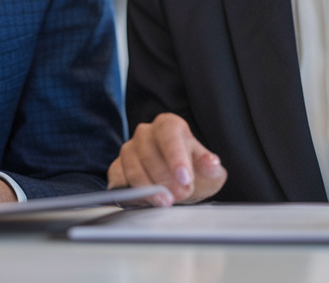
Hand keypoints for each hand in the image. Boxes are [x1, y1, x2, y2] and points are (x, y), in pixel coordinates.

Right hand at [107, 112, 226, 205]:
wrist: (179, 185)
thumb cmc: (194, 173)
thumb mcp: (210, 171)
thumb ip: (210, 166)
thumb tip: (211, 162)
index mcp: (168, 125)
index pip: (169, 135)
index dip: (176, 157)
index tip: (185, 178)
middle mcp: (145, 133)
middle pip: (148, 153)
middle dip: (164, 178)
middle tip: (180, 195)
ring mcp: (129, 150)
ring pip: (132, 167)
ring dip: (148, 188)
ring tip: (165, 202)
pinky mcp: (118, 167)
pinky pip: (117, 178)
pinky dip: (129, 191)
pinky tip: (144, 201)